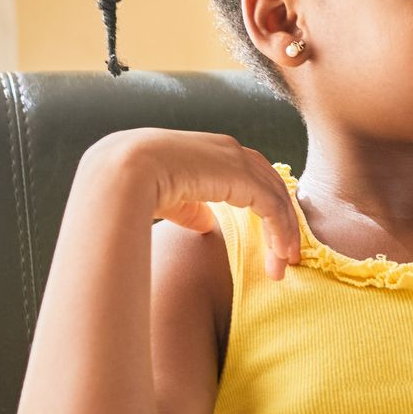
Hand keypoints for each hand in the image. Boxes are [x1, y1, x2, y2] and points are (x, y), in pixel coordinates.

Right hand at [84, 128, 302, 280]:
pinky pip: (273, 208)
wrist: (124, 171)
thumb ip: (191, 208)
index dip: (265, 205)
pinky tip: (280, 256)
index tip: (270, 237)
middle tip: (288, 253)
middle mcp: (229, 150)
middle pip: (270, 186)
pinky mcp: (243, 177)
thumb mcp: (170, 196)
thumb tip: (206, 222)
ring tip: (287, 263)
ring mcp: (238, 160)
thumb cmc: (133, 183)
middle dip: (282, 220)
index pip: (251, 177)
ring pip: (277, 198)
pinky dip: (281, 232)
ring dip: (285, 232)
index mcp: (211, 152)